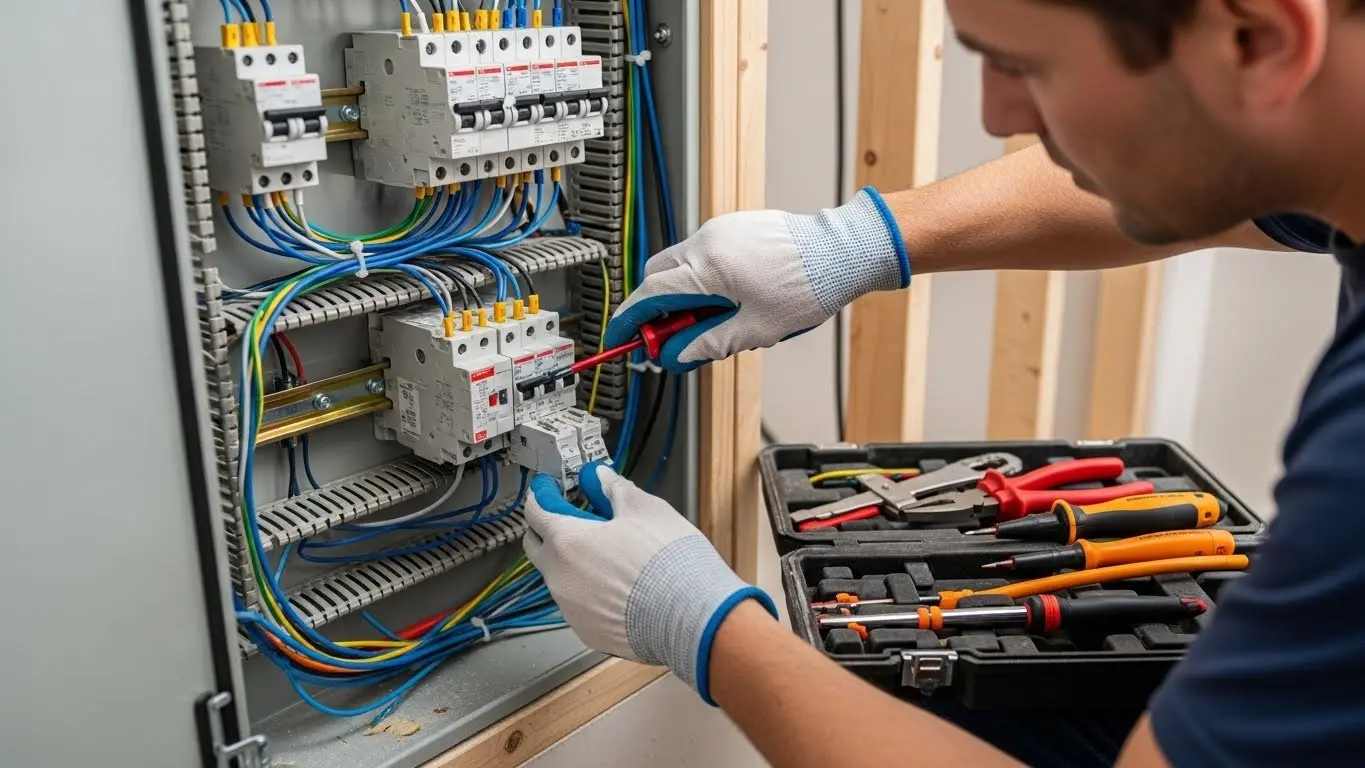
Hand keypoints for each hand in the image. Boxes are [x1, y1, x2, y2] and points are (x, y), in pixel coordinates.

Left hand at [523, 461, 777, 703]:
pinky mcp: (589, 632)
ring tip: (607, 555)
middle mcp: (561, 577)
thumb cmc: (669, 562)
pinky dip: (589, 592)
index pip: (536, 510)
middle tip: (571, 518)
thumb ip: (613, 489)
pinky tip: (618, 587)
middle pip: (537, 547)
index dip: (542, 494)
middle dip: (548, 529)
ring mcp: (572, 609)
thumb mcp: (644, 508)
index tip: (548, 489)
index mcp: (568, 541)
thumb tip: (599, 478)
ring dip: (572, 563)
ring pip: (559, 578)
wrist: (691, 616)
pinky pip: (579, 605)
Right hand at [604, 187, 908, 372]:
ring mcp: (721, 230)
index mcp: (707, 268)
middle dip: (657, 308)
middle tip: (671, 338)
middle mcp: (707, 242)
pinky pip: (703, 253)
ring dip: (683, 293)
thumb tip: (679, 355)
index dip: (631, 320)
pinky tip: (729, 299)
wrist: (842, 252)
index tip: (623, 336)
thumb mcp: (755, 330)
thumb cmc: (808, 286)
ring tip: (713, 321)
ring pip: (681, 263)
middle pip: (658, 275)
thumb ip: (709, 343)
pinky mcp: (735, 227)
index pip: (649, 294)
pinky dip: (702, 277)